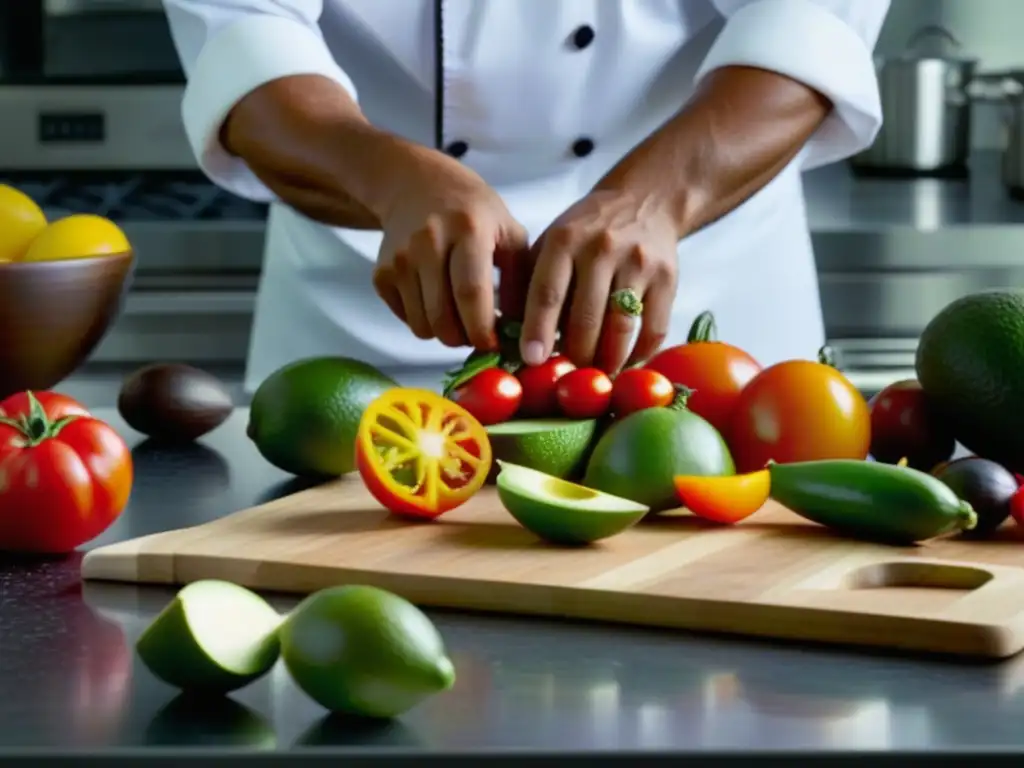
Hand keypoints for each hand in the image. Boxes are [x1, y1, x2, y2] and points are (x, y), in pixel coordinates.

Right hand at [373, 151, 527, 349]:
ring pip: (422, 325)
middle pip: (443, 317)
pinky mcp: (381, 274)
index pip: (471, 292)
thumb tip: (522, 329)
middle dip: (464, 339)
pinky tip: (437, 301)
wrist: (416, 185)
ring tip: (459, 316)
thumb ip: (520, 279)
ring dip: (444, 333)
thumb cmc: (473, 211)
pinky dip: (424, 321)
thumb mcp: (509, 231)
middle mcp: (428, 243)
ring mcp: (399, 259)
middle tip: (478, 335)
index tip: (494, 344)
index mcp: (467, 230)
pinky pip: (406, 318)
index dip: (482, 329)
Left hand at [517, 190, 678, 372]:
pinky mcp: (668, 278)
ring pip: (620, 327)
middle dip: (574, 354)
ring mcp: (638, 263)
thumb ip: (532, 282)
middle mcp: (602, 248)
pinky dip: (639, 353)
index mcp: (565, 239)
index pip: (548, 292)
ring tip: (596, 374)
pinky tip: (625, 361)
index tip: (531, 360)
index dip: (538, 330)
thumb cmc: (586, 232)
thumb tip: (510, 335)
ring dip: (607, 360)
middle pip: (586, 317)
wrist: (645, 201)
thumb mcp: (552, 242)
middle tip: (568, 374)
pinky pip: (653, 329)